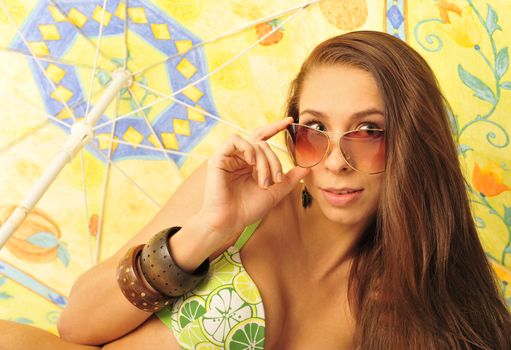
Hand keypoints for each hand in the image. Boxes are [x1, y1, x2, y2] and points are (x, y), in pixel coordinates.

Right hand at [198, 117, 309, 245]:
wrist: (230, 221)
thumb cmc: (248, 209)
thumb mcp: (274, 193)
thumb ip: (289, 179)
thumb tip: (307, 167)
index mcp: (249, 163)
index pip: (263, 139)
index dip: (275, 128)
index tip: (290, 121)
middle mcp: (239, 157)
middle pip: (263, 144)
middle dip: (274, 161)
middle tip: (276, 180)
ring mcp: (228, 157)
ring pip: (253, 143)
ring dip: (264, 161)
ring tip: (264, 181)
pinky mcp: (218, 158)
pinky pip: (235, 140)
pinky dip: (247, 148)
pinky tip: (251, 162)